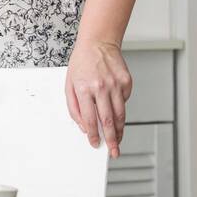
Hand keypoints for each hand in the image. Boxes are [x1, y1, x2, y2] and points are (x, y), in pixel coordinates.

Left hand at [65, 39, 131, 157]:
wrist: (98, 44)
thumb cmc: (81, 64)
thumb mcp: (69, 84)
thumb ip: (74, 107)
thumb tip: (84, 126)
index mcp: (84, 89)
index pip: (89, 119)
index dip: (93, 135)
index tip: (95, 143)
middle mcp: (101, 88)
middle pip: (108, 121)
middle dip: (111, 140)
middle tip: (113, 151)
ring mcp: (116, 85)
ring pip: (120, 114)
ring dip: (119, 130)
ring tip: (118, 140)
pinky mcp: (127, 82)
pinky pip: (124, 101)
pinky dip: (120, 109)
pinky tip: (116, 110)